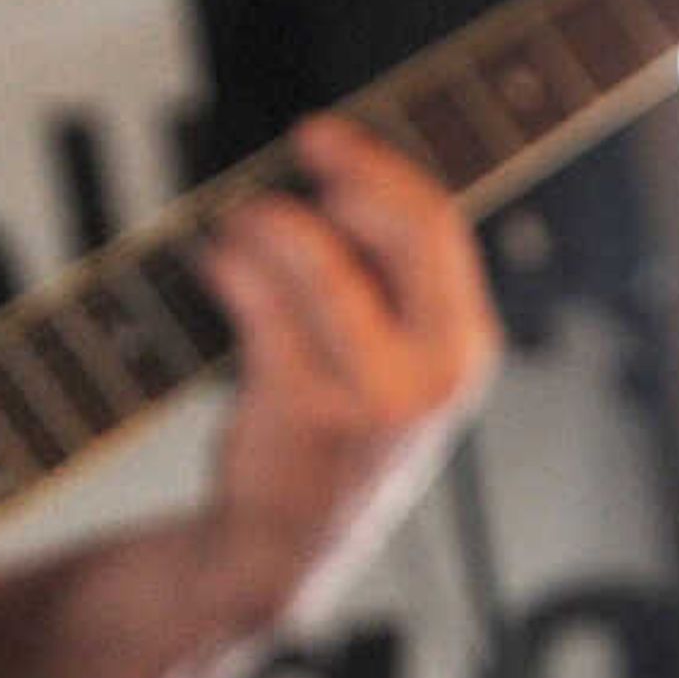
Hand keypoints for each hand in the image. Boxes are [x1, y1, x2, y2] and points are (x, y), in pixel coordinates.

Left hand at [194, 113, 503, 622]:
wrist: (286, 543)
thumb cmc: (331, 432)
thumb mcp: (391, 361)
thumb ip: (385, 282)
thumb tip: (336, 175)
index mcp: (465, 349)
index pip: (438, 229)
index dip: (380, 167)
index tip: (324, 134)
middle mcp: (435, 373)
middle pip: (404, 230)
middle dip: (348, 173)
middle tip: (298, 145)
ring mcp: (375, 396)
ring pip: (324, 262)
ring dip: (270, 222)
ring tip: (235, 219)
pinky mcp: (307, 412)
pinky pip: (265, 307)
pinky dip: (233, 267)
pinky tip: (213, 259)